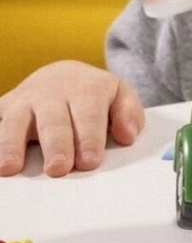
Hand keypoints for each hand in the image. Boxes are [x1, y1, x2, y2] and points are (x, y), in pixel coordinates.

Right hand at [0, 62, 143, 176]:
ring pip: (16, 122)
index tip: (89, 161)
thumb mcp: (119, 95)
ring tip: (10, 168)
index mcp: (87, 89)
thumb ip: (129, 113)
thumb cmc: (93, 94)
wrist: (61, 74)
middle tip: (58, 168)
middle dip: (56, 145)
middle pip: (54, 122)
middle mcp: (53, 93)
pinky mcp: (4, 107)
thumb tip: (128, 136)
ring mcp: (25, 100)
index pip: (89, 117)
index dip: (89, 139)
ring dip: (12, 144)